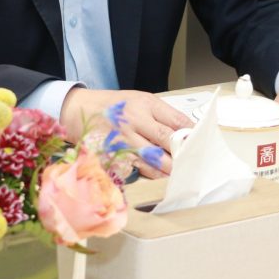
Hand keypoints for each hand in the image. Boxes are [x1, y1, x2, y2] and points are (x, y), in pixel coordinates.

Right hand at [60, 88, 192, 177]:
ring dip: (168, 169)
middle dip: (182, 154)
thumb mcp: (139, 100)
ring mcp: (123, 137)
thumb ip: (161, 115)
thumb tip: (186, 133)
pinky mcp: (112, 153)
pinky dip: (150, 174)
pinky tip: (159, 178)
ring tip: (180, 175)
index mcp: (145, 103)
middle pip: (166, 140)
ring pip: (153, 158)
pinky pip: (135, 168)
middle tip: (193, 165)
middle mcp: (134, 119)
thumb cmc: (114, 105)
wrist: (78, 108)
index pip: (176, 120)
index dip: (191, 135)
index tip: (200, 145)